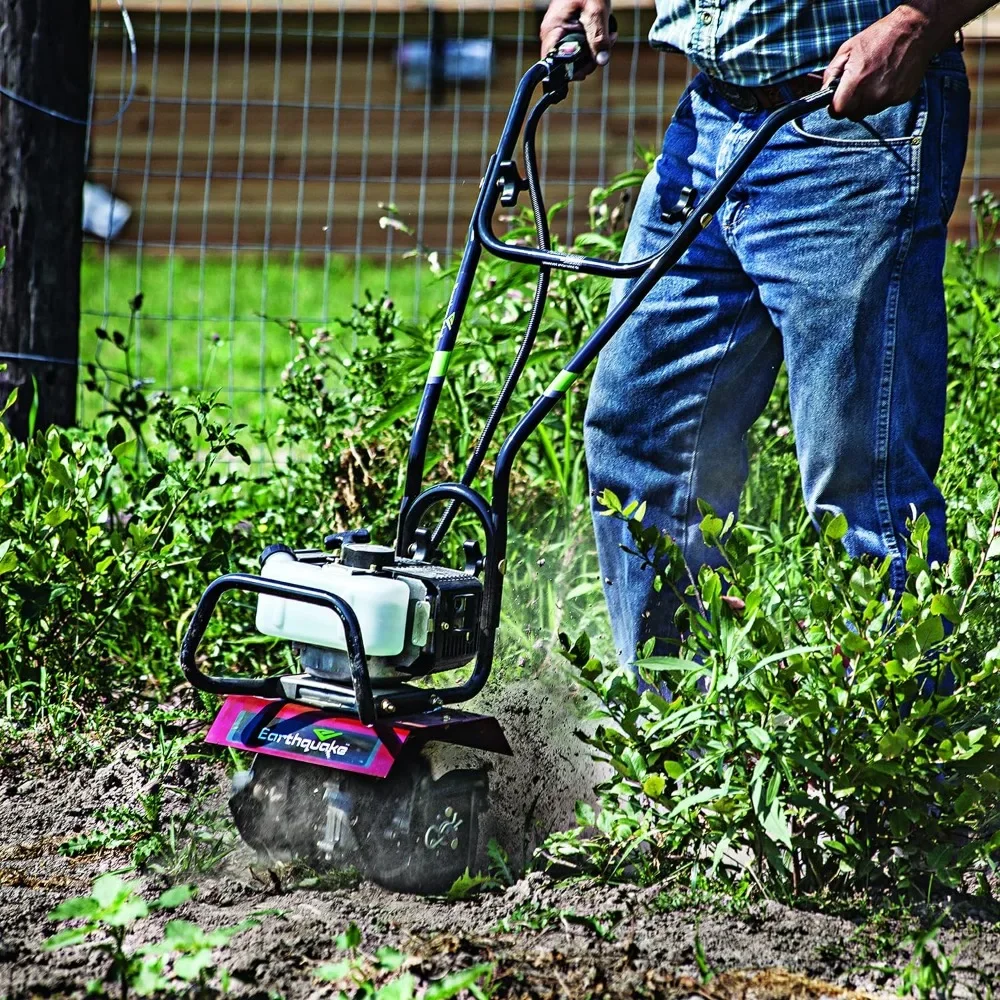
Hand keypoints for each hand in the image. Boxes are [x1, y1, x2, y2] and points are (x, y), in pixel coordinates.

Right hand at [539, 0, 615, 78]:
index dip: (572, 70)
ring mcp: (560, 35)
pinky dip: (594, 45)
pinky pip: (580, 48)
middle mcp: (552, 36)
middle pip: (568, 64)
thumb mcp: (596, 12)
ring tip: (609, 37)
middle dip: (590, 60)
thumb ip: (598, 38)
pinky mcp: (569, 33)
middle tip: (606, 45)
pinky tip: (604, 35)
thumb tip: (601, 61)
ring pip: (577, 58)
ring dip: (595, 52)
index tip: (591, 63)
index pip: (554, 65)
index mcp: (552, 32)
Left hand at [822, 5, 944, 118]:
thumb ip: (832, 73)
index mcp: (856, 83)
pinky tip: (887, 79)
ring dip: (868, 101)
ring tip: (874, 79)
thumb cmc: (879, 37)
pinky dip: (883, 96)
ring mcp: (889, 97)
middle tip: (856, 88)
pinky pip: (886, 105)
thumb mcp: (847, 49)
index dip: (835, 107)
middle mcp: (872, 94)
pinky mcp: (902, 97)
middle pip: (853, 115)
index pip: (838, 112)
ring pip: (870, 111)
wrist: (915, 30)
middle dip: (851, 105)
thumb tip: (824, 90)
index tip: (837, 101)